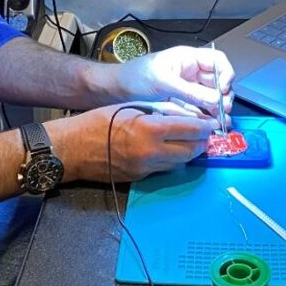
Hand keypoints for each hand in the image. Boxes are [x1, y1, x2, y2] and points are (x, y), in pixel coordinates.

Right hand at [48, 105, 217, 182]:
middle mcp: (152, 152)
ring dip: (190, 152)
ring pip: (180, 163)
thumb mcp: (132, 107)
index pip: (190, 129)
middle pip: (191, 150)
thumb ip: (159, 112)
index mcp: (151, 129)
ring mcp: (147, 168)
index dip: (205, 126)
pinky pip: (165, 169)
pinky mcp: (141, 178)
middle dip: (202, 142)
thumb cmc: (98, 122)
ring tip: (192, 142)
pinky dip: (173, 160)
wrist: (73, 148)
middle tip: (206, 133)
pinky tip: (171, 150)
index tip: (213, 123)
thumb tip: (182, 114)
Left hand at [115, 45, 234, 118]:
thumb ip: (191, 92)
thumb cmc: (135, 78)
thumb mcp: (164, 83)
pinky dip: (206, 117)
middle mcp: (191, 72)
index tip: (224, 90)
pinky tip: (210, 125)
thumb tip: (217, 100)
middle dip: (224, 95)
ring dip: (217, 109)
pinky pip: (200, 109)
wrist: (115, 91)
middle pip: (218, 81)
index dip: (226, 74)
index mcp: (188, 59)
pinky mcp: (182, 104)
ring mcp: (187, 88)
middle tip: (223, 110)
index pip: (218, 61)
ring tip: (220, 122)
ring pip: (211, 98)